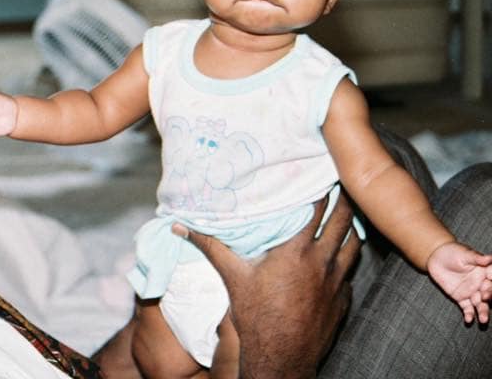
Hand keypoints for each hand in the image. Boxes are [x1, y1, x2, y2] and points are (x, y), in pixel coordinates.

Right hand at [173, 192, 359, 378]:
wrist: (280, 358)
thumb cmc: (255, 315)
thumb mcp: (232, 276)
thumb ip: (209, 246)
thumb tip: (179, 226)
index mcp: (296, 251)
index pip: (317, 208)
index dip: (320, 189)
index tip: (319, 175)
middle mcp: (322, 262)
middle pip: (343, 220)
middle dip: (343, 199)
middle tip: (340, 184)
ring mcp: (337, 282)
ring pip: (354, 244)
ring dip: (351, 227)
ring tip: (346, 214)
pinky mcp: (343, 300)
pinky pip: (350, 272)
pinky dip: (346, 260)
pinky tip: (338, 257)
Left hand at [426, 241, 491, 323]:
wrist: (436, 256)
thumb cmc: (453, 252)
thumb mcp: (465, 254)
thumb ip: (476, 258)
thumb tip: (489, 258)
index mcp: (486, 272)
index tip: (490, 280)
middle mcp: (481, 284)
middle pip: (489, 293)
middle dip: (489, 296)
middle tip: (484, 296)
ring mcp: (472, 292)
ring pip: (481, 304)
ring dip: (483, 312)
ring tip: (484, 320)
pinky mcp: (461, 297)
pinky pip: (467, 308)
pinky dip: (469, 314)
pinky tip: (469, 319)